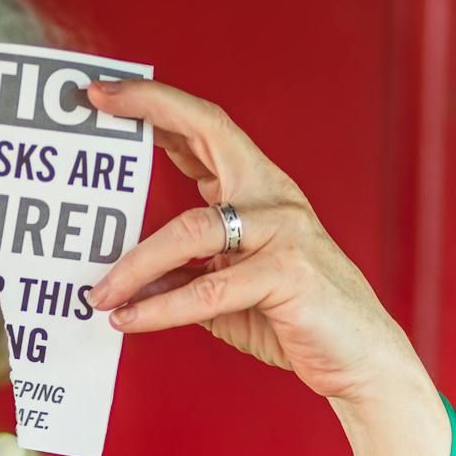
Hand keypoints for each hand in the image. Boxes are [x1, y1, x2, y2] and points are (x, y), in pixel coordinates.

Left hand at [82, 79, 419, 404]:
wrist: (360, 360)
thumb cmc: (293, 319)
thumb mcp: (223, 291)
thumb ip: (180, 274)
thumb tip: (121, 280)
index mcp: (258, 191)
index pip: (205, 129)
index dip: (157, 105)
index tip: (104, 94)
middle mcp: (273, 198)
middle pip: (210, 131)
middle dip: (151, 109)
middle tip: (95, 101)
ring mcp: (285, 230)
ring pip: (191, 229)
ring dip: (135, 264)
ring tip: (99, 294)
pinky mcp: (290, 273)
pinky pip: (208, 290)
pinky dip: (161, 307)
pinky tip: (129, 319)